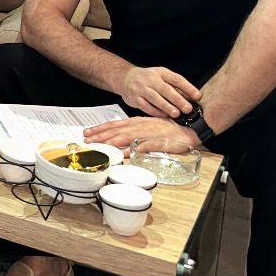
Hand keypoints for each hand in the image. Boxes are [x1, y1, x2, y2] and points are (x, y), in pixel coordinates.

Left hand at [84, 116, 200, 150]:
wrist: (188, 128)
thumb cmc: (168, 128)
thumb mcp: (148, 127)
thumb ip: (134, 133)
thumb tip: (120, 141)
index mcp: (136, 122)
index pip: (114, 124)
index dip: (100, 129)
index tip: (87, 133)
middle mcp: (139, 126)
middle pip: (116, 131)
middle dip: (100, 136)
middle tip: (87, 141)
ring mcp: (148, 133)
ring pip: (126, 137)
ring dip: (111, 142)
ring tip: (99, 147)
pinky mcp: (158, 141)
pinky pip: (142, 145)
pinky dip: (132, 149)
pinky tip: (122, 153)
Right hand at [117, 66, 199, 116]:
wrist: (125, 78)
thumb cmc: (149, 79)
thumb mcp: (162, 77)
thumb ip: (175, 87)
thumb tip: (192, 99)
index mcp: (161, 73)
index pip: (176, 79)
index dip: (188, 87)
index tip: (198, 96)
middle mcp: (150, 79)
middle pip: (165, 89)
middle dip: (177, 99)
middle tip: (188, 108)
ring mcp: (141, 88)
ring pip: (155, 98)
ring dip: (166, 106)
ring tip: (176, 114)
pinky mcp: (134, 98)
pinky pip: (145, 106)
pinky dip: (155, 111)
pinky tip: (163, 115)